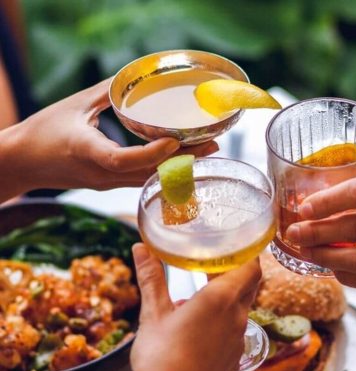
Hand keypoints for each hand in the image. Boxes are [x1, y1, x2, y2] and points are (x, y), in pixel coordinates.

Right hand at [4, 79, 216, 193]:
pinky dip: (162, 170)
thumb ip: (105, 94)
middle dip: (182, 161)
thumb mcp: (74, 107)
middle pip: (147, 173)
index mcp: (87, 152)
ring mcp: (106, 184)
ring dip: (177, 167)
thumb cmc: (42, 133)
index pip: (123, 160)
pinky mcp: (108, 186)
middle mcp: (101, 174)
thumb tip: (134, 80)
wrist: (22, 164)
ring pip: (147, 180)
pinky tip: (182, 160)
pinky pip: (140, 180)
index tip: (176, 140)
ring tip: (207, 151)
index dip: (152, 153)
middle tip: (213, 145)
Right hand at [130, 244, 260, 370]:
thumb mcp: (153, 314)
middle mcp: (237, 318)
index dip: (245, 255)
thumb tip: (141, 248)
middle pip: (248, 286)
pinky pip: (234, 333)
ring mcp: (239, 341)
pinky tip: (197, 332)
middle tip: (208, 269)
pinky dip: (222, 325)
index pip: (251, 267)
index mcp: (221, 299)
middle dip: (232, 274)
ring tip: (194, 302)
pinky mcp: (234, 360)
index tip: (229, 249)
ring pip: (240, 310)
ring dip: (224, 301)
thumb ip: (151, 278)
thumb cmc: (161, 359)